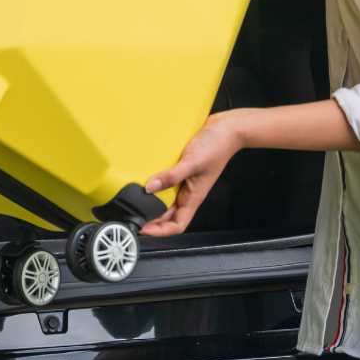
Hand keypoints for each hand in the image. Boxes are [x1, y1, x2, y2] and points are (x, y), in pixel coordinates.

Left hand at [139, 111, 246, 236]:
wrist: (226, 128)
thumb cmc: (218, 147)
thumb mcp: (193, 163)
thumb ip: (172, 176)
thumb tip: (150, 188)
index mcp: (193, 197)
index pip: (177, 225)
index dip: (160, 231)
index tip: (143, 229)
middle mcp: (188, 192)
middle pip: (167, 214)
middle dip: (150, 217)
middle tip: (132, 213)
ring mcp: (184, 180)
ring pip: (164, 197)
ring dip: (151, 200)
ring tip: (135, 197)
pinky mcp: (181, 168)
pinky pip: (166, 180)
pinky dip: (155, 181)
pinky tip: (145, 175)